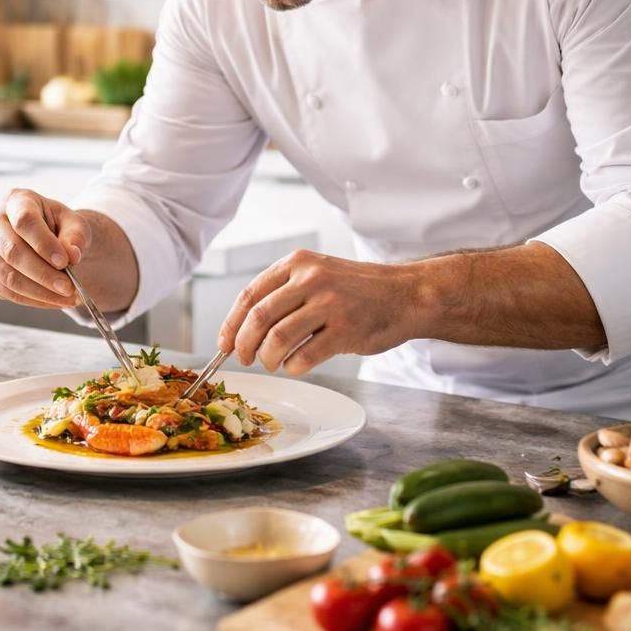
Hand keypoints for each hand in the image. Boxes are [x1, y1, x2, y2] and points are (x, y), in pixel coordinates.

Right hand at [0, 188, 91, 308]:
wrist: (46, 236)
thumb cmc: (59, 226)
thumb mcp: (74, 223)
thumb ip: (76, 237)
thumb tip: (72, 256)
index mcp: (15, 200)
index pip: (24, 221)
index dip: (44, 244)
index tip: (65, 262)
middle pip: (12, 251)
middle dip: (43, 274)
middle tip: (69, 288)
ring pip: (7, 276)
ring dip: (40, 292)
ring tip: (67, 298)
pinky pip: (7, 292)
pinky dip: (32, 300)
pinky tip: (53, 301)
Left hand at [216, 250, 419, 375]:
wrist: (405, 294)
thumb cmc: (358, 290)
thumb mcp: (318, 275)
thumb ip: (285, 293)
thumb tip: (243, 329)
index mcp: (298, 263)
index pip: (250, 294)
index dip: (231, 324)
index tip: (224, 345)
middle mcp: (311, 279)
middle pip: (258, 317)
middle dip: (244, 345)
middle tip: (245, 359)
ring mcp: (329, 303)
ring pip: (278, 338)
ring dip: (268, 359)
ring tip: (273, 364)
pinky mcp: (345, 330)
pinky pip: (304, 356)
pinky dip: (293, 367)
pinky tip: (296, 366)